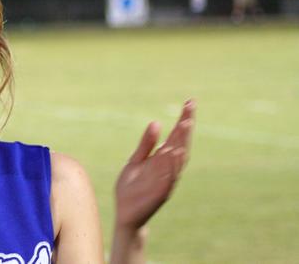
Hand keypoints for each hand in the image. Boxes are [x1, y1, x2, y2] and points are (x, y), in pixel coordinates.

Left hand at [115, 99, 195, 229]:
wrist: (125, 213)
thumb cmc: (132, 187)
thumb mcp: (136, 161)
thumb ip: (146, 144)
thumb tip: (156, 122)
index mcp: (163, 160)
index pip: (176, 137)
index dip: (184, 120)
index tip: (190, 102)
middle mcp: (168, 168)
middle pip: (180, 144)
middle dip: (185, 127)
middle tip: (189, 109)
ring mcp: (166, 180)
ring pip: (176, 159)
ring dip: (181, 142)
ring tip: (184, 124)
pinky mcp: (160, 192)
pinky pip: (168, 177)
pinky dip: (171, 165)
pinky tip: (173, 151)